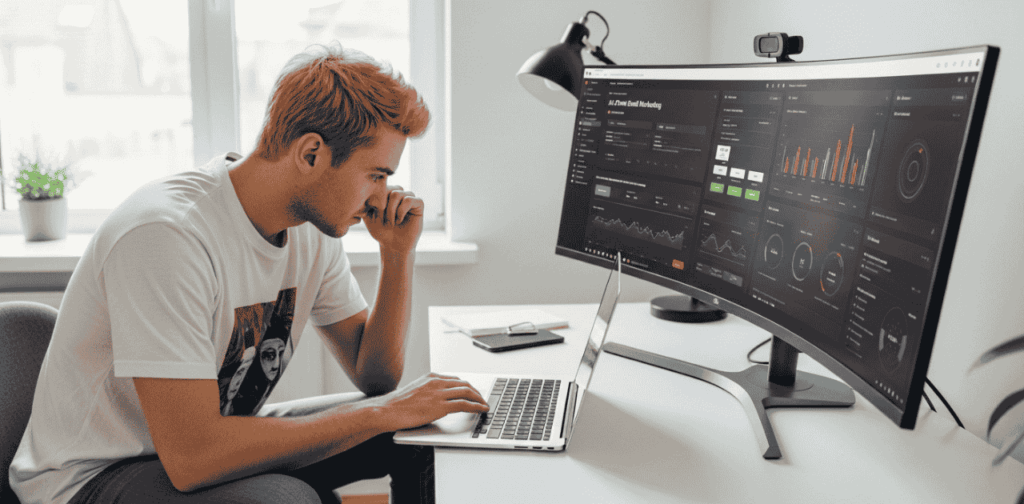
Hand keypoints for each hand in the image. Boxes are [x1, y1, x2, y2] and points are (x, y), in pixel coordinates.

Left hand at [364, 185, 423, 254]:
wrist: (393, 245)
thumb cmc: (381, 230)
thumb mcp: (368, 215)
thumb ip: (365, 202)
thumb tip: (363, 189)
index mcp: (386, 192)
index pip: (379, 186)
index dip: (374, 200)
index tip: (373, 215)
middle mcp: (398, 192)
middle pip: (387, 188)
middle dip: (382, 206)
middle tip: (382, 220)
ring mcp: (409, 197)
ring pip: (397, 193)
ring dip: (391, 210)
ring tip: (391, 222)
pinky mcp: (419, 204)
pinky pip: (409, 199)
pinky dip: (401, 211)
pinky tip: (399, 220)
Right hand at [372, 373, 488, 430]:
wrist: (386, 410)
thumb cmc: (397, 405)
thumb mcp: (415, 391)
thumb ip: (428, 391)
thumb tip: (438, 399)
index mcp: (431, 377)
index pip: (455, 379)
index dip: (467, 386)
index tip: (473, 391)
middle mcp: (436, 382)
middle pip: (464, 383)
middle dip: (476, 391)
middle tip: (482, 398)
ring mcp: (439, 393)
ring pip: (467, 392)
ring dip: (479, 399)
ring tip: (484, 405)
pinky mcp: (440, 406)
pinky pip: (464, 404)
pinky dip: (476, 406)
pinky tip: (481, 409)